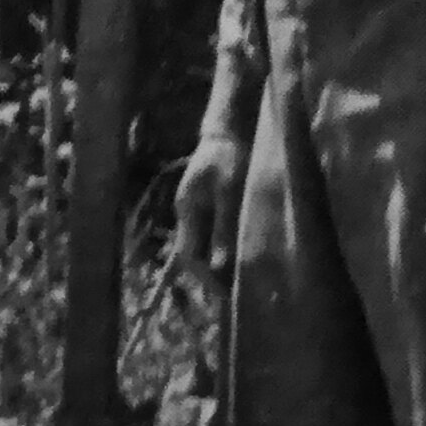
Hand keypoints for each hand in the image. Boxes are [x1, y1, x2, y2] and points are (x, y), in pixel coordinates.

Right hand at [173, 134, 248, 287]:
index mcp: (188, 211)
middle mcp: (187, 213)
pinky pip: (210, 235)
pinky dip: (221, 249)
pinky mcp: (206, 205)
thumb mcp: (230, 191)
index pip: (189, 256)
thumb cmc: (231, 157)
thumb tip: (220, 266)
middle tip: (235, 296)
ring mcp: (194, 209)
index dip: (205, 278)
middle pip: (193, 255)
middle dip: (211, 277)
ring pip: (201, 246)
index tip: (226, 294)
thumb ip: (224, 227)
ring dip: (216, 265)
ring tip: (239, 282)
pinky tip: (238, 256)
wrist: (229, 129)